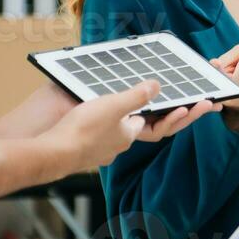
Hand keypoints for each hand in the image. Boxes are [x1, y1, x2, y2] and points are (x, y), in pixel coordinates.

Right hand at [40, 79, 212, 142]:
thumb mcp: (114, 105)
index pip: (155, 124)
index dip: (169, 113)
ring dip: (126, 121)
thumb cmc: (83, 130)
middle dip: (160, 118)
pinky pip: (101, 136)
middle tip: (178, 107)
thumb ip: (137, 96)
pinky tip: (99, 115)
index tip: (186, 106)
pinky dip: (107, 125)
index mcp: (129, 134)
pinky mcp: (84, 149)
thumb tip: (157, 86)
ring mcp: (100, 149)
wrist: (53, 152)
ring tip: (129, 105)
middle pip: (141, 129)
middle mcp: (118, 145)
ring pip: (119, 132)